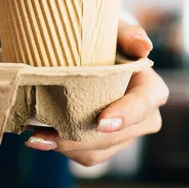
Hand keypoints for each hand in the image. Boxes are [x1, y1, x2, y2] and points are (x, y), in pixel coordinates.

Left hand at [24, 20, 169, 166]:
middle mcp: (144, 117)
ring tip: (37, 137)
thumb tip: (142, 44)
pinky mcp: (106, 145)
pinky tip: (41, 139)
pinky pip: (87, 156)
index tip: (101, 122)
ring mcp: (125, 135)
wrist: (88, 56)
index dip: (126, 114)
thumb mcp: (114, 31)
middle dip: (83, 137)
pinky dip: (63, 150)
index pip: (145, 103)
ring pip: (99, 150)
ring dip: (67, 147)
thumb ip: (128, 33)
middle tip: (48, 132)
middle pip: (117, 135)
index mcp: (150, 88)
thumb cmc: (105, 40)